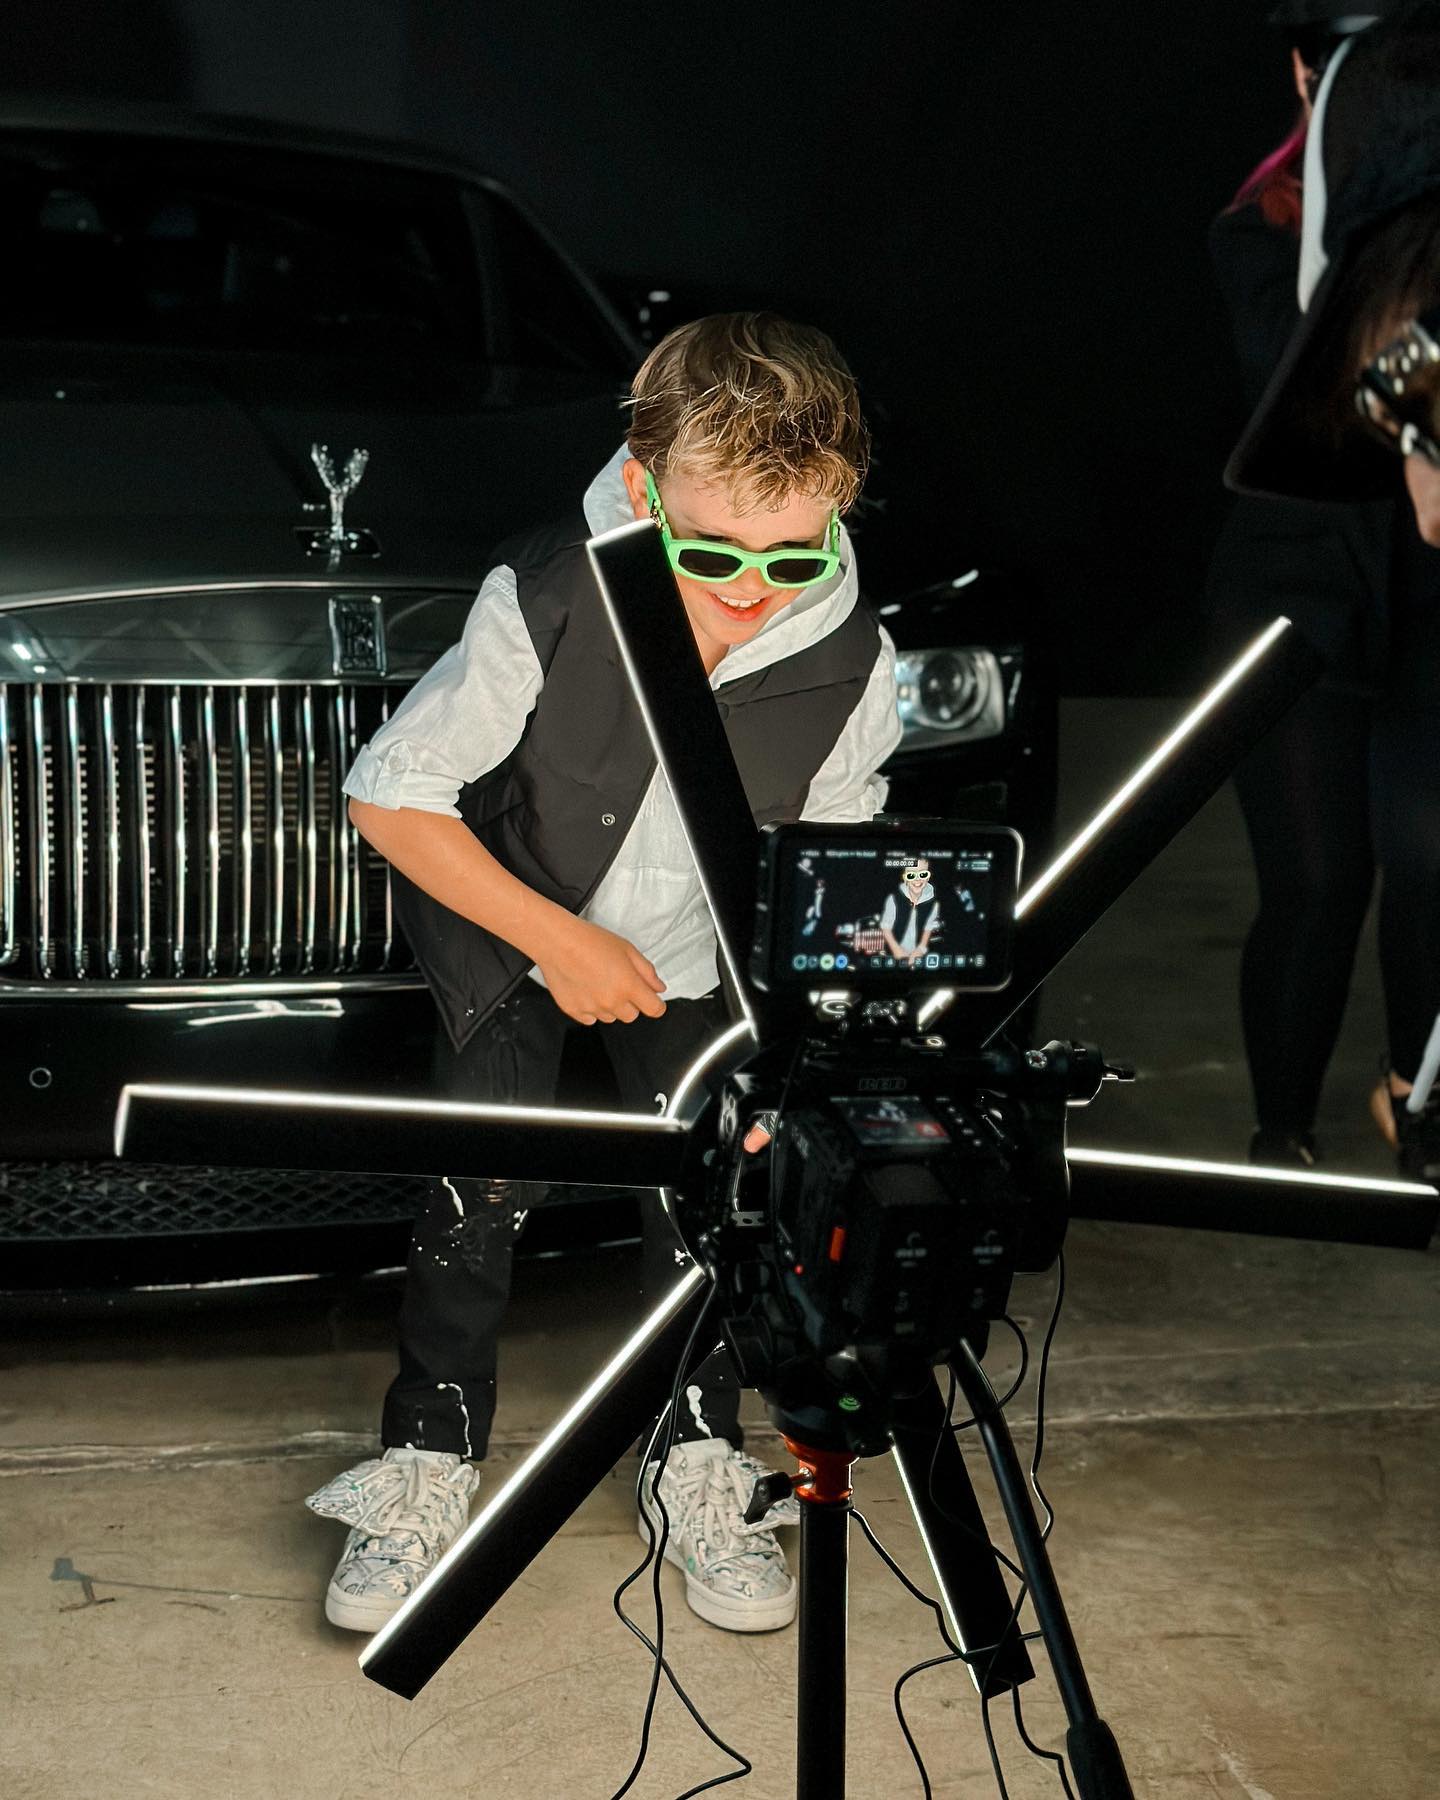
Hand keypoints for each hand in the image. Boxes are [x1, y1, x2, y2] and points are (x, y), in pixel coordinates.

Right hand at [535, 917, 666, 1024]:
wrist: (557, 941)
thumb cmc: (591, 941)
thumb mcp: (627, 949)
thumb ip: (647, 972)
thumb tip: (658, 988)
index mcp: (629, 986)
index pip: (654, 1009)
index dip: (656, 1004)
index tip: (651, 999)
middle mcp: (611, 1002)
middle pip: (631, 1015)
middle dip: (630, 1002)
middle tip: (619, 982)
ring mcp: (592, 1009)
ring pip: (610, 1017)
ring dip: (610, 1005)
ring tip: (599, 982)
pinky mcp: (574, 1011)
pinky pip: (590, 1018)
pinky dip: (591, 1008)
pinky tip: (586, 989)